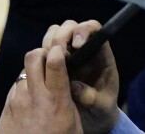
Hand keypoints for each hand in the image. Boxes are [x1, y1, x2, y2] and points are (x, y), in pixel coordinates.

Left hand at [0, 38, 80, 133]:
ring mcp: (18, 100)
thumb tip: (70, 82)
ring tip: (43, 84)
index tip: (63, 51)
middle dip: (42, 53)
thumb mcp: (73, 126)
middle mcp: (35, 96)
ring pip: (24, 72)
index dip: (59, 51)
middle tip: (50, 59)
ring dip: (33, 73)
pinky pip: (17, 87)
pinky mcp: (8, 106)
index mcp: (57, 101)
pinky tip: (32, 100)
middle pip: (34, 56)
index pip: (55, 62)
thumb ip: (69, 101)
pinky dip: (25, 88)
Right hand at [43, 19, 118, 133]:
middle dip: (62, 37)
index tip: (76, 45)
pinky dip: (41, 54)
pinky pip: (44, 48)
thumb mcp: (102, 107)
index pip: (93, 29)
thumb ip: (92, 98)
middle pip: (70, 27)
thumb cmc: (102, 108)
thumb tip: (75, 87)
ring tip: (51, 62)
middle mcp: (83, 48)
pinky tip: (44, 68)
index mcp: (100, 54)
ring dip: (49, 43)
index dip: (83, 30)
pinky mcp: (55, 60)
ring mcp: (68, 53)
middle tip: (59, 55)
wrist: (93, 117)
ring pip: (54, 33)